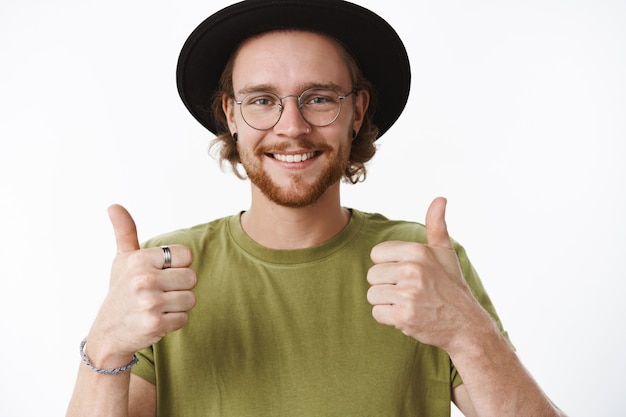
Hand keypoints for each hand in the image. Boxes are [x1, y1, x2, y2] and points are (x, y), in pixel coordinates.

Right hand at [86, 204, 196, 365]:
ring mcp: (149, 302)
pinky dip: (174, 322)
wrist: (108, 334)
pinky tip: (156, 320)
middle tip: (159, 294)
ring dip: (178, 306)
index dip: (178, 266)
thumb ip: (125, 232)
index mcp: (139, 259)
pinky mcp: (155, 323)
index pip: (186, 255)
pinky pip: (184, 318)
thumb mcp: (122, 261)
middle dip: (180, 288)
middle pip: (192, 277)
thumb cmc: (121, 293)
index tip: (161, 274)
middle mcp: (143, 279)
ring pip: (191, 299)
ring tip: (157, 307)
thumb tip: (114, 206)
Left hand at [366, 197, 486, 351]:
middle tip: (410, 292)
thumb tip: (440, 198)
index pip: (376, 254)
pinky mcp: (404, 316)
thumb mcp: (445, 253)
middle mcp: (413, 270)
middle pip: (372, 275)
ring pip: (372, 294)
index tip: (406, 274)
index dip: (388, 266)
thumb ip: (436, 225)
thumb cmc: (451, 287)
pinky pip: (377, 313)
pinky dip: (389, 318)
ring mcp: (408, 294)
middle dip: (386, 285)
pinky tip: (407, 316)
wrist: (465, 325)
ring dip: (386, 302)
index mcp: (418, 251)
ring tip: (408, 303)